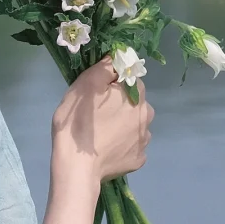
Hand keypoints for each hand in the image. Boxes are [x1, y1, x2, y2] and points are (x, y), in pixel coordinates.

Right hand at [50, 56, 153, 183]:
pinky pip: (131, 146)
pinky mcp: (138, 160)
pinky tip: (107, 149)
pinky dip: (122, 146)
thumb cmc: (79, 121)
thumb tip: (118, 57)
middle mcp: (147, 116)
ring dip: (122, 126)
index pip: (130, 80)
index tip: (97, 95)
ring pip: (134, 125)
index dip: (113, 85)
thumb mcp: (86, 84)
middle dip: (120, 105)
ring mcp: (144, 141)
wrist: (77, 166)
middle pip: (135, 103)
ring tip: (102, 134)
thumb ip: (106, 67)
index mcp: (137, 95)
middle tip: (97, 115)